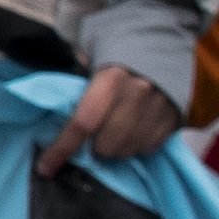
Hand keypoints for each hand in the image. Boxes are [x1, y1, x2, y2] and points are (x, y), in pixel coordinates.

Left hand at [35, 63, 180, 177]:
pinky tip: (134, 130)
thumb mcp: (90, 68)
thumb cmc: (113, 66)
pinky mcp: (172, 120)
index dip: (62, 149)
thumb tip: (50, 124)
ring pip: (126, 151)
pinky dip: (136, 146)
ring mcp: (158, 108)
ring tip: (114, 131)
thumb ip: (74, 93)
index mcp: (110, 79)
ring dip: (114, 149)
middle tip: (92, 137)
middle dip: (93, 148)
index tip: (45, 168)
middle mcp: (136, 94)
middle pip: (105, 145)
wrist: (157, 50)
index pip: (82, 124)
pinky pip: (147, 149)